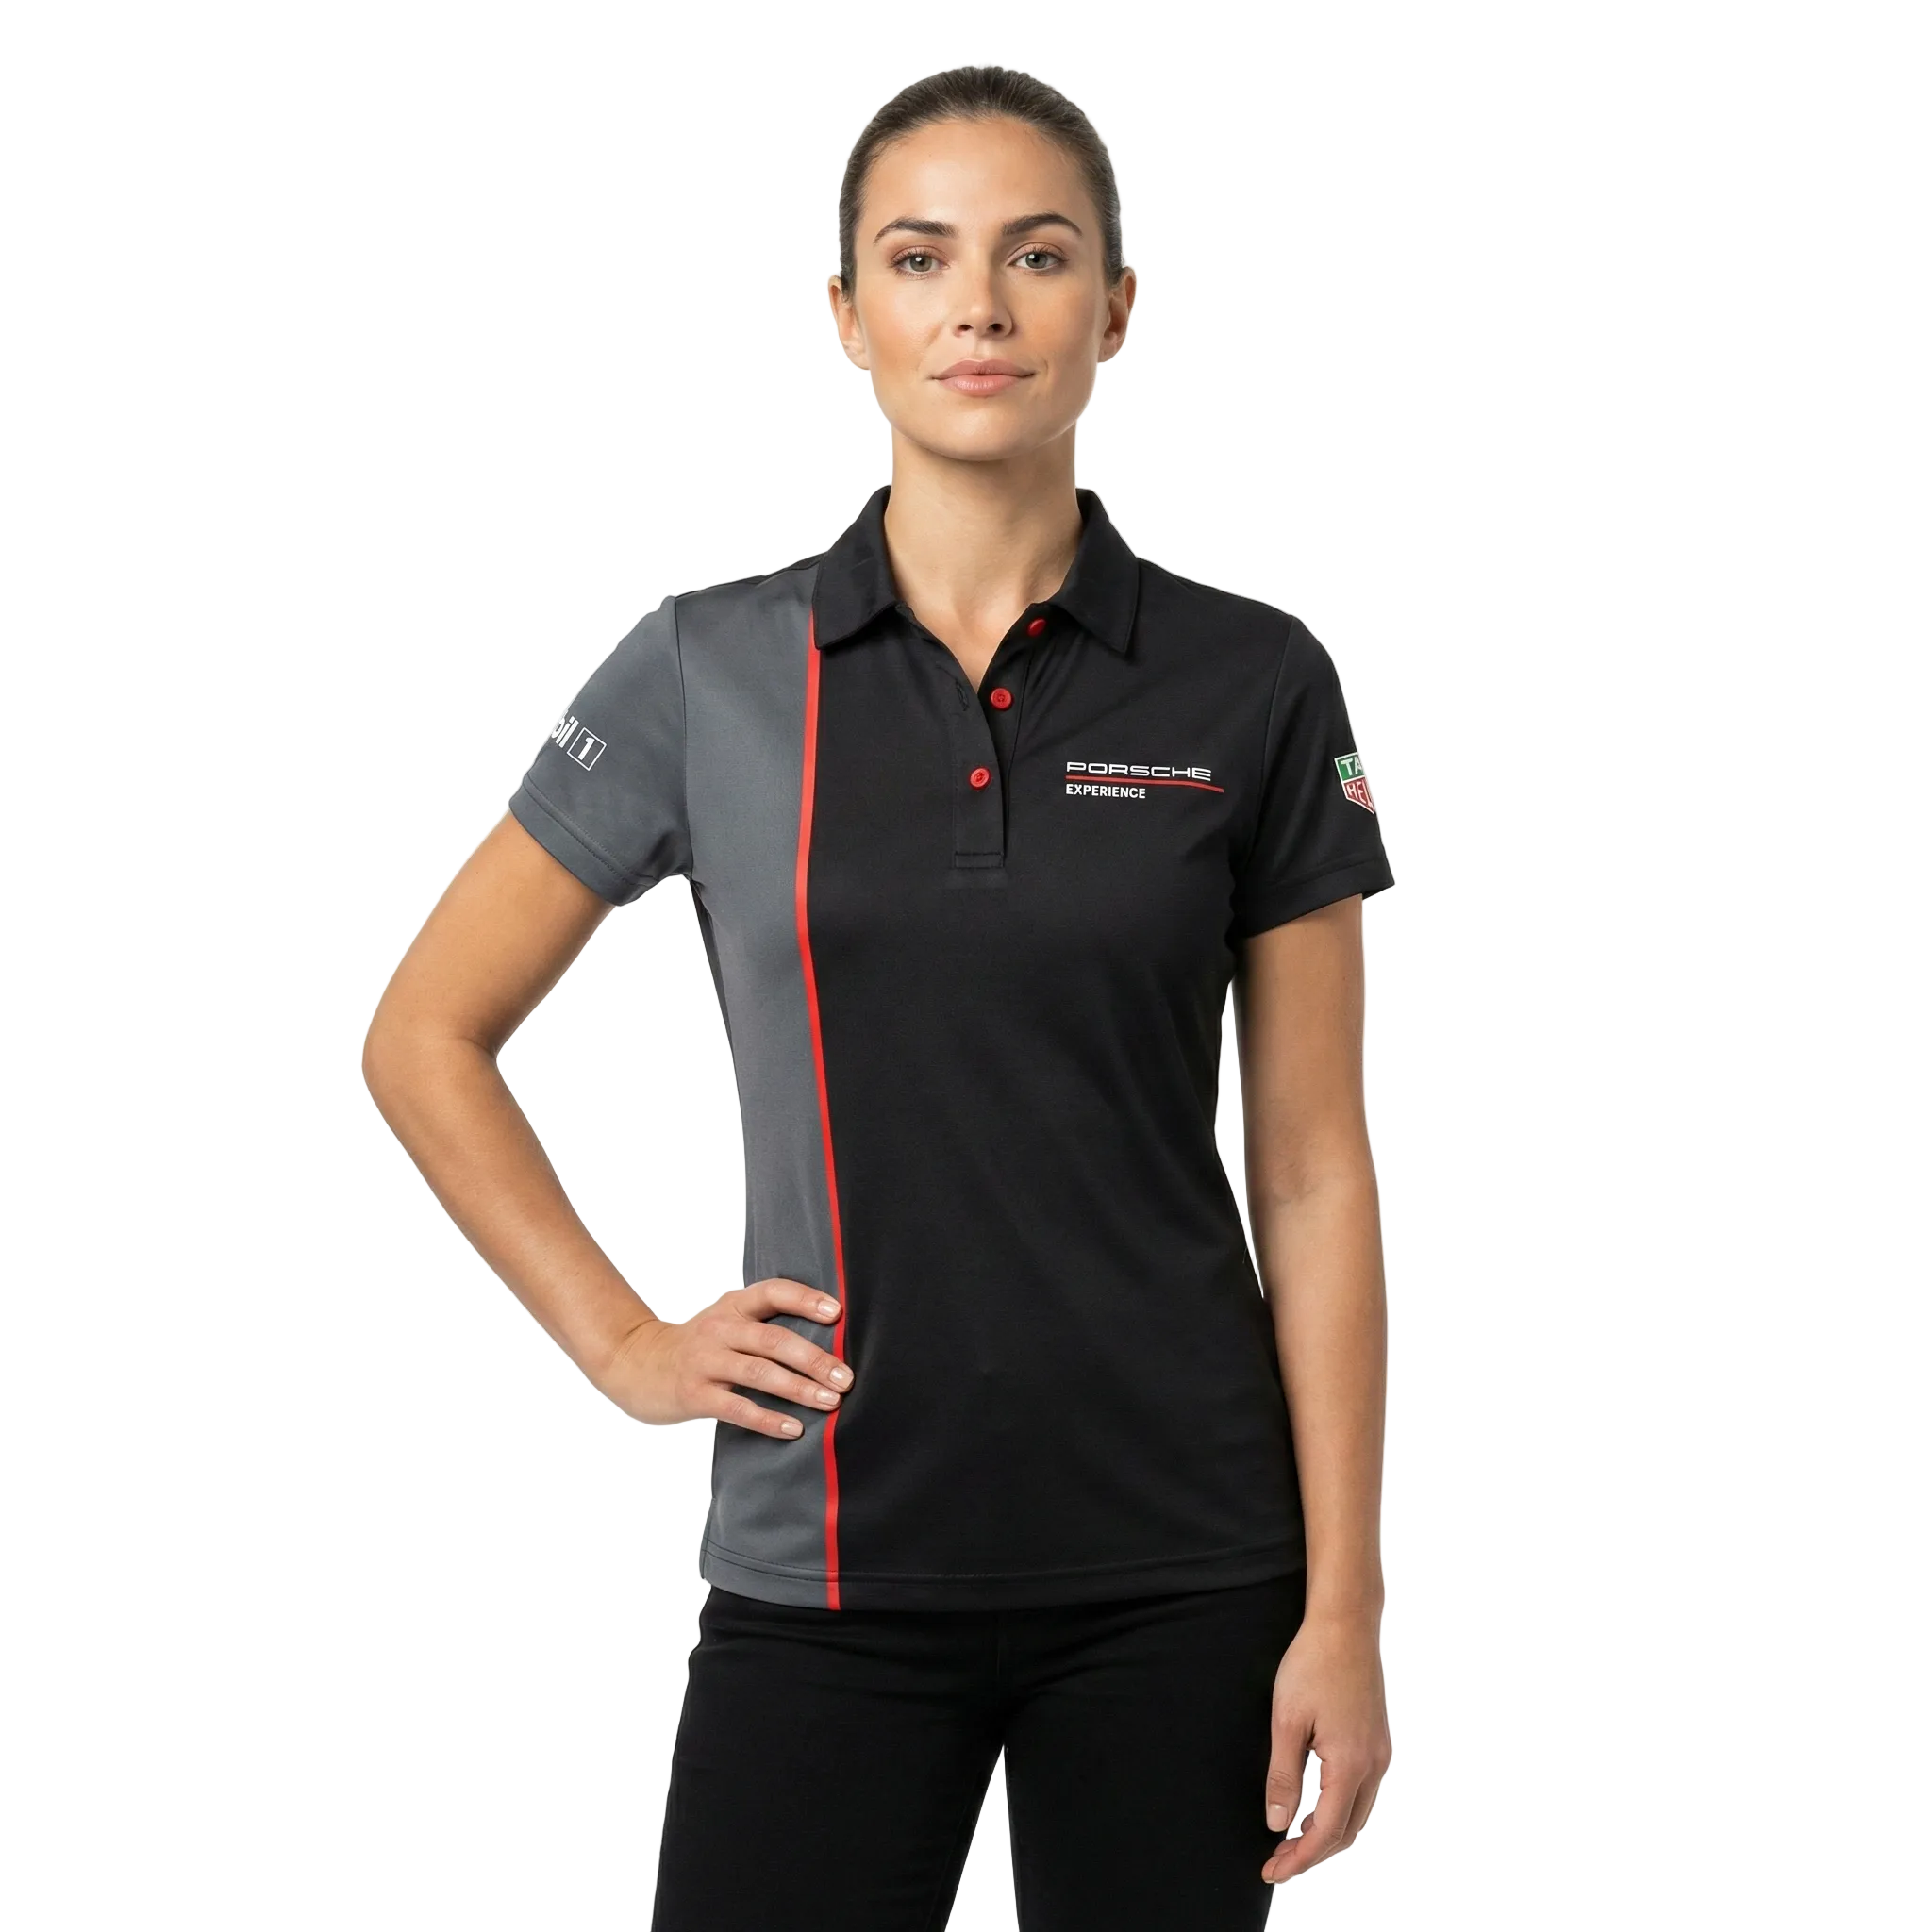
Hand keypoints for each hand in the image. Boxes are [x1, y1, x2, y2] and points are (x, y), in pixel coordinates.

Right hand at [595, 1277, 851, 1436]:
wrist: (635, 1364)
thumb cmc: (699, 1346)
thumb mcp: (726, 1322)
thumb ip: (763, 1325)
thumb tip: (828, 1341)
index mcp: (733, 1306)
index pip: (773, 1292)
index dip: (806, 1300)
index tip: (838, 1313)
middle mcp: (720, 1328)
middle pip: (773, 1339)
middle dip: (814, 1359)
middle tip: (846, 1378)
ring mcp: (705, 1361)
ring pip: (759, 1372)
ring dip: (798, 1388)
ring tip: (830, 1402)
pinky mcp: (694, 1394)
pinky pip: (736, 1407)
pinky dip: (767, 1419)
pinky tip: (793, 1429)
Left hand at [1261, 1611, 1391, 1882]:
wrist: (1346, 1623)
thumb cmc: (1312, 1664)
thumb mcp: (1286, 1721)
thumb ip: (1282, 1776)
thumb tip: (1277, 1824)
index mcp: (1351, 1764)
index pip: (1327, 1832)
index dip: (1299, 1859)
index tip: (1272, 1871)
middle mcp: (1374, 1764)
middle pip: (1348, 1831)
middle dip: (1313, 1853)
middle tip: (1277, 1861)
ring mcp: (1381, 1752)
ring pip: (1358, 1813)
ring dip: (1328, 1834)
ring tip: (1292, 1840)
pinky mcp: (1378, 1739)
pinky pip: (1363, 1791)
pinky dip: (1340, 1810)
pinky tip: (1316, 1807)